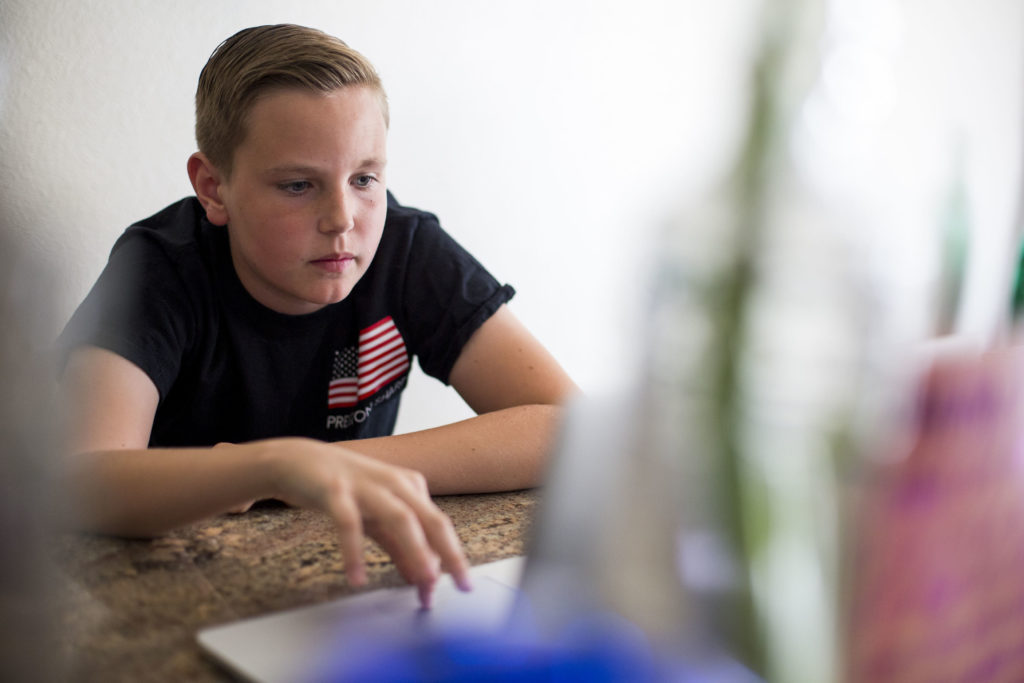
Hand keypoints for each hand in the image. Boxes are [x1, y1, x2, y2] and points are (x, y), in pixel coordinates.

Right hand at [263, 438, 471, 605]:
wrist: (294, 460)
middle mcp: (393, 482)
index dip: (451, 557)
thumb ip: (397, 546)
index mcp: (408, 486)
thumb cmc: (340, 488)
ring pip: (399, 517)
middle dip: (450, 552)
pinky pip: (349, 523)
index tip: (458, 586)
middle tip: (461, 584)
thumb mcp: (373, 518)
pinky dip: (355, 552)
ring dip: (416, 549)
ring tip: (425, 580)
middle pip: (430, 518)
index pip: (437, 525)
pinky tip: (357, 578)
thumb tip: (420, 578)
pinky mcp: (334, 490)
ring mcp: (365, 485)